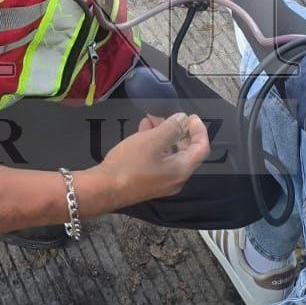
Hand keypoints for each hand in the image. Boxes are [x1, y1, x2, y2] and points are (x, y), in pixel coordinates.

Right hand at [84, 112, 209, 210]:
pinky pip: (158, 160)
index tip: (190, 116)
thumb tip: (183, 119)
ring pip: (169, 154)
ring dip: (164, 135)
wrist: (104, 189)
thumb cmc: (130, 164)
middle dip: (178, 130)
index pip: (201, 148)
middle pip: (186, 151)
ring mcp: (162, 182)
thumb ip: (172, 128)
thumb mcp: (153, 141)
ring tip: (152, 118)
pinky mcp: (148, 181)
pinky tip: (142, 131)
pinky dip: (154, 145)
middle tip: (169, 115)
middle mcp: (176, 178)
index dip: (199, 130)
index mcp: (182, 169)